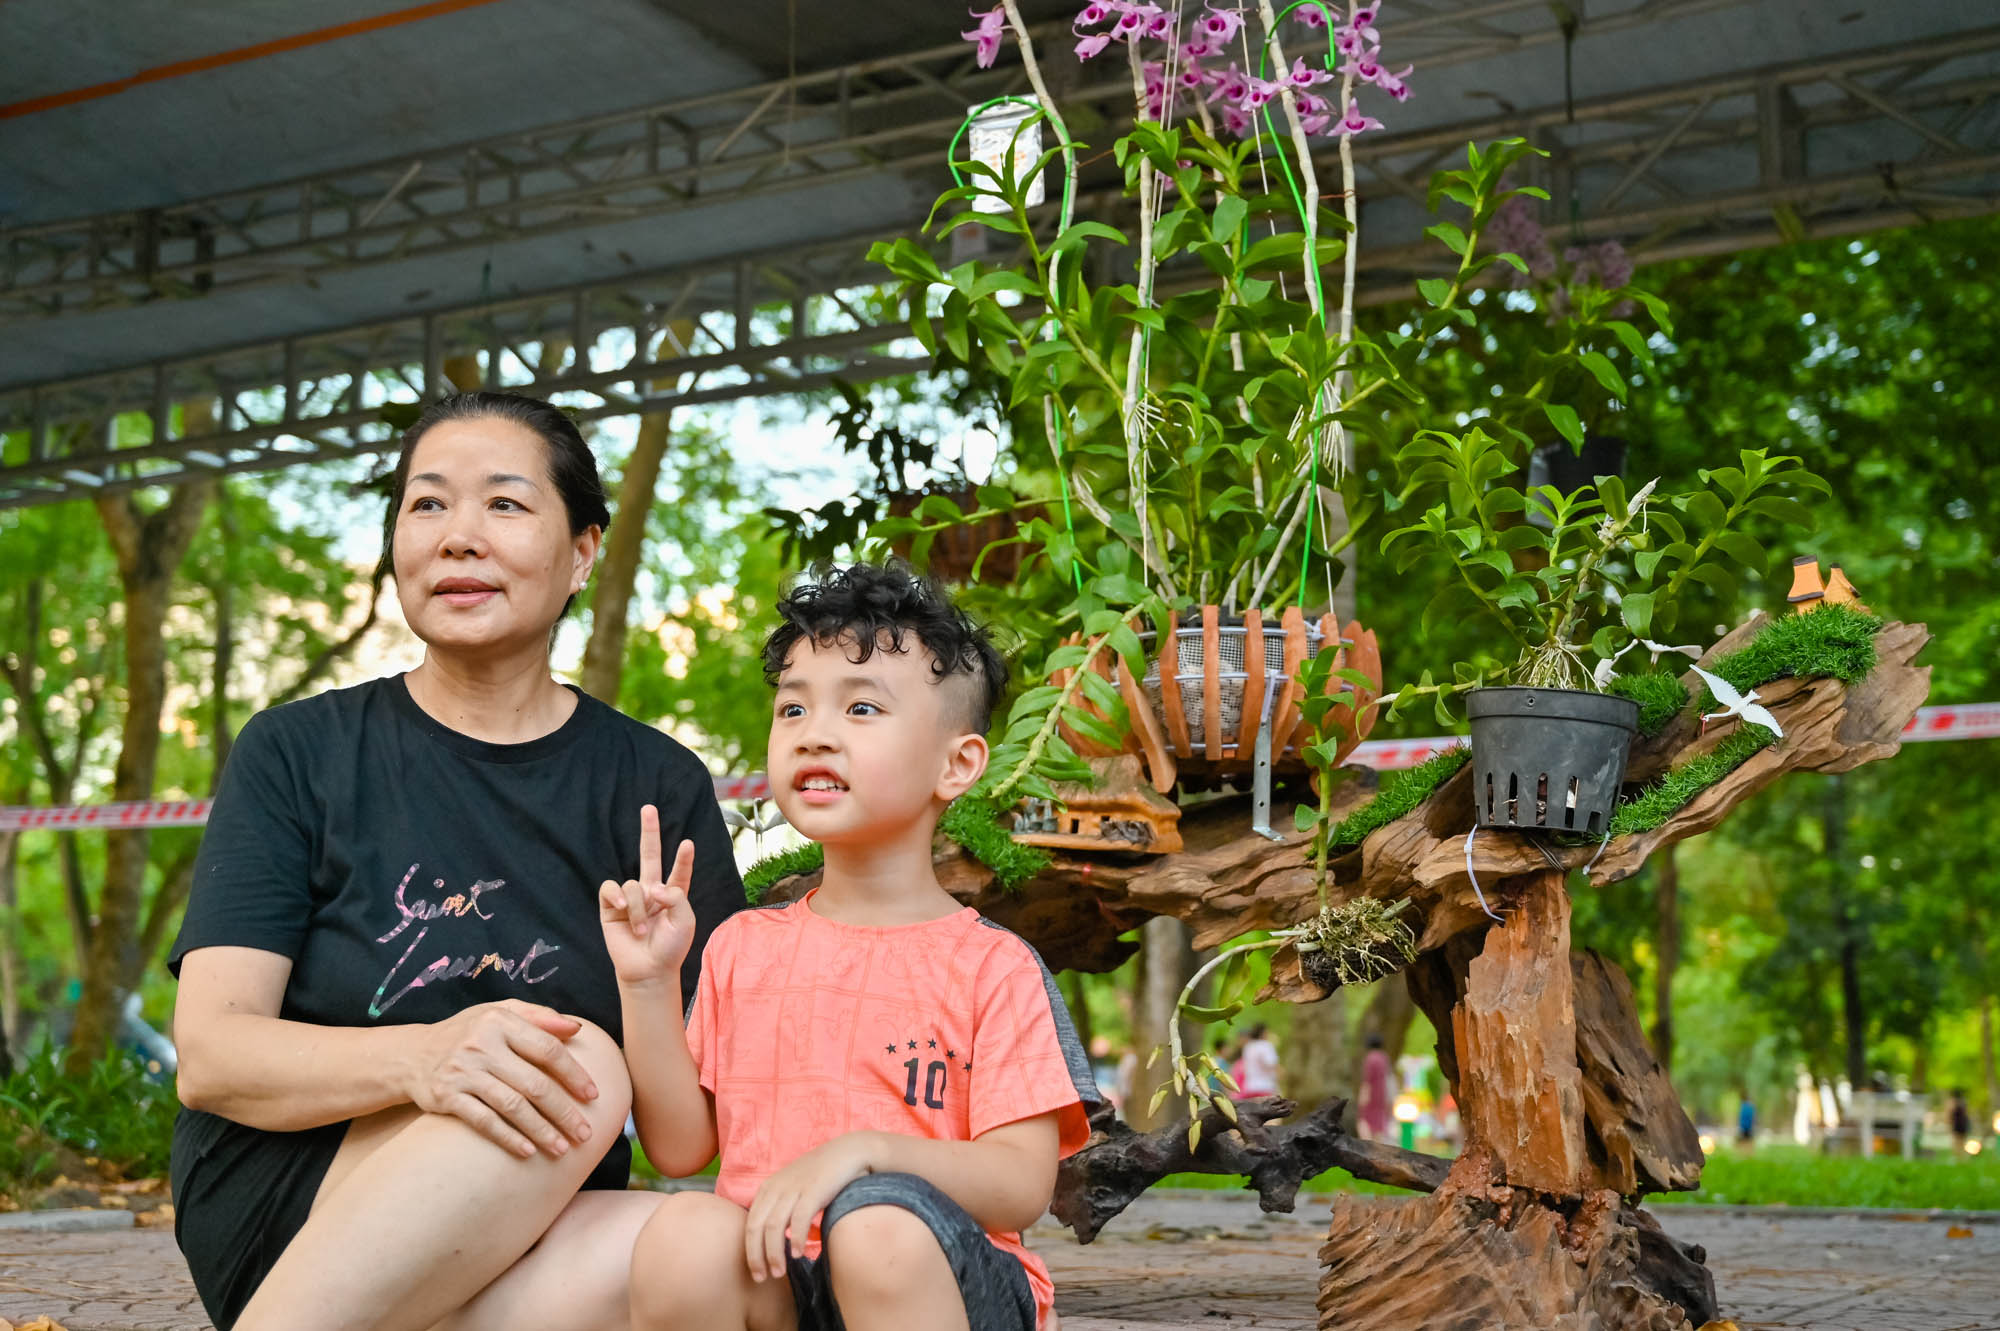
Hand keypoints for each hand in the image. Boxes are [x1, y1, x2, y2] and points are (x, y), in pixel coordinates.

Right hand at [407, 999, 598, 1159]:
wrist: (412, 1054)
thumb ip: (539, 1016)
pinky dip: (507, 1138)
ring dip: (541, 1130)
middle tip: (585, 1133)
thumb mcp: (500, 1012)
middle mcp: (481, 1045)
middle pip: (534, 1083)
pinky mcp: (446, 1096)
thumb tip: (577, 1028)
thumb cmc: (469, 1033)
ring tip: (563, 1148)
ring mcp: (463, 1072)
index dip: (574, 1074)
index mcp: (501, 1021)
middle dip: (564, 1111)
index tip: (593, 1096)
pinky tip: (528, 1151)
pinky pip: (483, 1121)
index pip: (547, 1049)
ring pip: (512, 1106)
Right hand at [599, 803, 696, 986]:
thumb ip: (676, 897)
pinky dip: (616, 896)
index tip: (688, 844)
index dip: (683, 859)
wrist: (648, 970)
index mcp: (673, 895)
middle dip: (649, 832)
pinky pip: (610, 889)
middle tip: (648, 808)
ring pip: (632, 885)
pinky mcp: (610, 906)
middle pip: (649, 856)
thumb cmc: (670, 948)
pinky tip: (621, 907)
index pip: (679, 871)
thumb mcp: (685, 921)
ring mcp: (630, 898)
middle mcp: (651, 892)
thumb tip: (654, 886)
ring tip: (642, 929)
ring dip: (638, 908)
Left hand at [743, 1134, 877, 1281]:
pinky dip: (795, 1238)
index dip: (750, 1251)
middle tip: (762, 1278)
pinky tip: (798, 1254)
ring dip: (774, 1253)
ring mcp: (793, 1188)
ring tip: (780, 1272)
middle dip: (756, 1257)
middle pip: (756, 1228)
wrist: (847, 1153)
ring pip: (773, 1226)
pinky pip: (798, 1218)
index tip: (757, 1272)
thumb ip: (781, 1209)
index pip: (749, 1225)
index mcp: (768, 1188)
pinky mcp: (812, 1189)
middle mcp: (776, 1188)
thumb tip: (774, 1240)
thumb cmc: (821, 1176)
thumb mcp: (793, 1189)